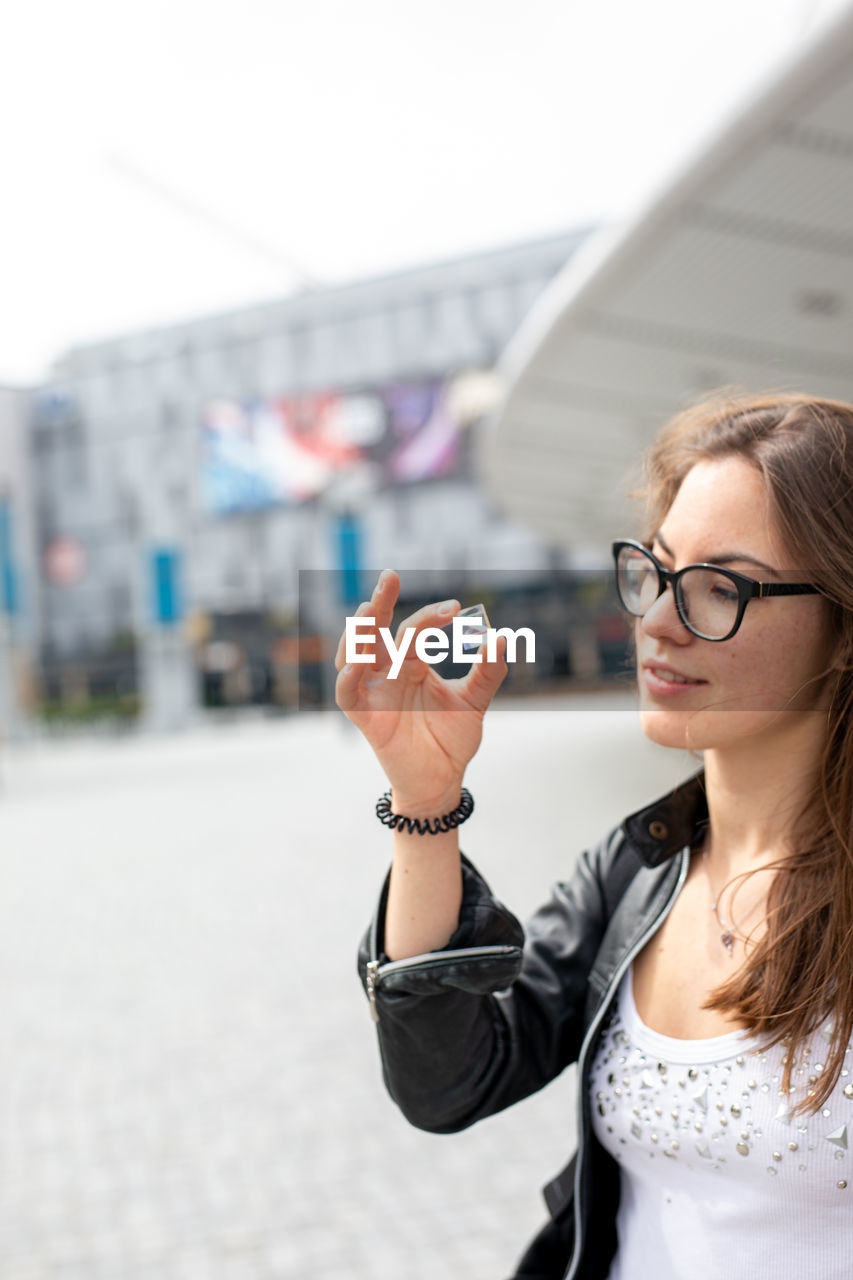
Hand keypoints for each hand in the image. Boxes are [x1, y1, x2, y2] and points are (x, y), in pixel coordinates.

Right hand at [334, 570, 507, 808]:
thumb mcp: (475, 702)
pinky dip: (350, 676)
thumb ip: (487, 672)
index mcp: (412, 664)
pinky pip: (347, 693)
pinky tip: (361, 661)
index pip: (416, 631)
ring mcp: (374, 692)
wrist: (442, 780)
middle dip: (379, 602)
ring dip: (358, 633)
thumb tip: (502, 638)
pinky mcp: (365, 717)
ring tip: (366, 610)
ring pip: (354, 655)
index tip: (458, 608)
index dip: (432, 616)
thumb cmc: (451, 739)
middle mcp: (388, 673)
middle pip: (376, 631)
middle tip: (389, 576)